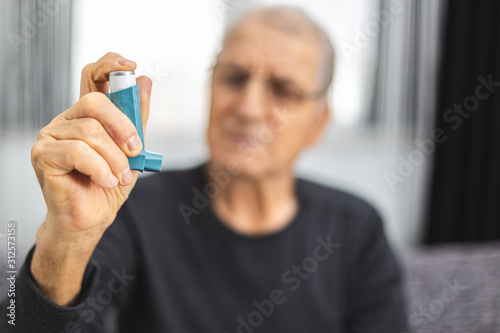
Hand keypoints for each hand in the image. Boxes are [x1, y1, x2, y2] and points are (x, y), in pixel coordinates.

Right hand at [31, 52, 151, 234]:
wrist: (91, 218)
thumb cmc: (108, 184)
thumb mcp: (133, 150)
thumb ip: (137, 118)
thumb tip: (144, 82)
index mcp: (88, 115)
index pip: (92, 76)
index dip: (109, 65)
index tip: (130, 67)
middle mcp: (67, 120)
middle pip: (94, 103)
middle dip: (123, 126)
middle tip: (135, 150)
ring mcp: (51, 135)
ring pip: (90, 131)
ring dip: (114, 158)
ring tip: (120, 176)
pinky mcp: (43, 154)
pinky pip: (77, 151)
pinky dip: (99, 168)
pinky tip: (105, 181)